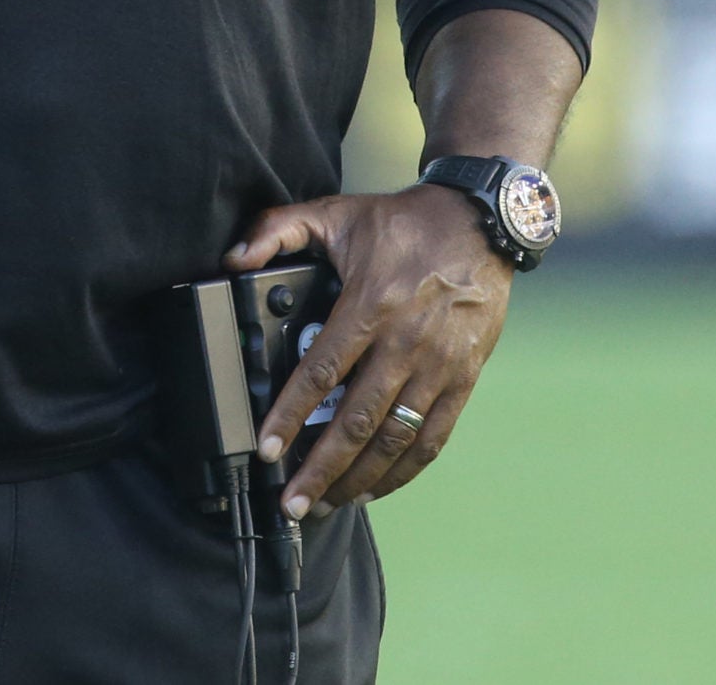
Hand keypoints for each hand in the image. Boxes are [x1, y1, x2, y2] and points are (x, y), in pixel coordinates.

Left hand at [227, 184, 512, 518]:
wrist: (481, 222)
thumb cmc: (406, 222)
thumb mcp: (338, 212)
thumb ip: (279, 229)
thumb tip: (234, 258)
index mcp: (372, 304)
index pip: (323, 372)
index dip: (291, 415)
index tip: (267, 448)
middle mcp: (406, 341)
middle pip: (358, 420)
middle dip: (320, 468)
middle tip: (291, 501)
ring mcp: (439, 364)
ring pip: (395, 437)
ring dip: (358, 478)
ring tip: (326, 503)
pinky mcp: (463, 377)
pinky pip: (432, 436)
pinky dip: (403, 470)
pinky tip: (376, 487)